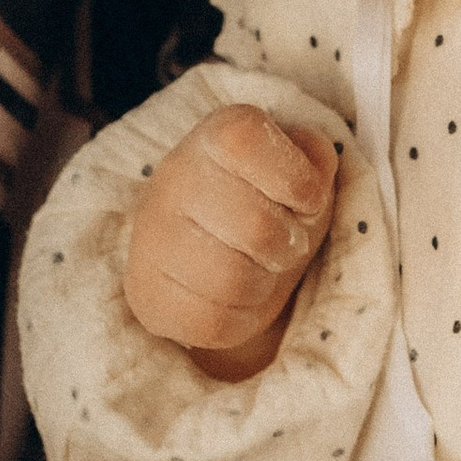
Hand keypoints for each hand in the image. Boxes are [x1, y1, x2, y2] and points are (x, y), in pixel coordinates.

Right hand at [125, 106, 337, 377]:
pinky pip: (212, 323)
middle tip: (284, 243)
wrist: (217, 256)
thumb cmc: (270, 204)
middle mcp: (173, 177)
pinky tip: (235, 299)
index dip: (297, 180)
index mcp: (214, 136)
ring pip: (234, 282)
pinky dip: (241, 319)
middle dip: (288, 245)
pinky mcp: (146, 294)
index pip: (248, 143)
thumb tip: (314, 169)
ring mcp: (151, 237)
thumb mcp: (302, 171)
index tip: (304, 198)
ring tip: (258, 268)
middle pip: (257, 228)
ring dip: (264, 283)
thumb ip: (314, 158)